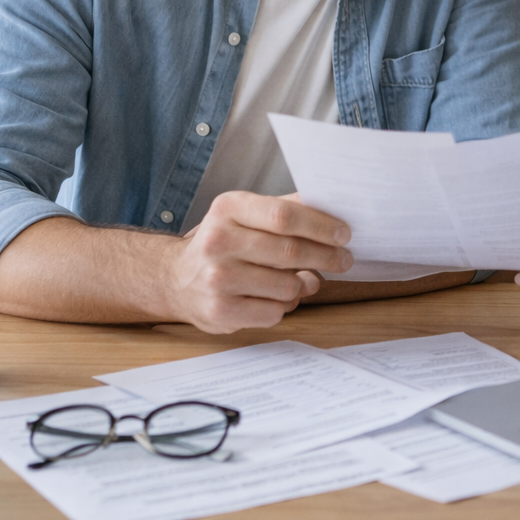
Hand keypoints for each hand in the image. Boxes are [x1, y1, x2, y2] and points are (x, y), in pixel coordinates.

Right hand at [163, 191, 352, 332]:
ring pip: (287, 286)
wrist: (175, 279)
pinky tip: (276, 297)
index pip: (284, 216)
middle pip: (290, 251)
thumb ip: (285, 208)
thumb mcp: (245, 213)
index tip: (344, 234)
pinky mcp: (220, 311)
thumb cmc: (223, 243)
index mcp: (228, 209)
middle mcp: (218, 241)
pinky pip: (275, 311)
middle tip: (344, 259)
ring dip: (303, 285)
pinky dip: (284, 305)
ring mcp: (217, 279)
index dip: (321, 226)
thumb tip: (332, 208)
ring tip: (301, 280)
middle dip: (327, 256)